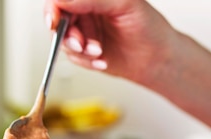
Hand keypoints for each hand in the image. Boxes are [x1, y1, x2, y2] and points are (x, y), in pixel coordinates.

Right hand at [44, 0, 176, 86]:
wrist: (157, 59)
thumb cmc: (148, 28)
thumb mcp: (123, 4)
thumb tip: (63, 0)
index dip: (54, 9)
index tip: (53, 21)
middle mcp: (86, 10)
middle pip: (58, 20)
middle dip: (69, 35)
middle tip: (80, 44)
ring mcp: (85, 31)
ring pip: (63, 41)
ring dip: (80, 51)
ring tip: (98, 52)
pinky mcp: (85, 51)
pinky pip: (73, 57)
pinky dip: (86, 62)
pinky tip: (102, 61)